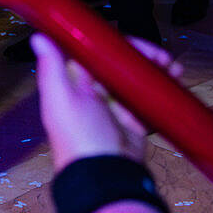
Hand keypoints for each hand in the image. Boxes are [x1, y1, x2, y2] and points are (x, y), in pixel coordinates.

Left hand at [34, 34, 181, 167]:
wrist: (105, 174)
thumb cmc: (80, 136)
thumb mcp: (61, 99)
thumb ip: (51, 68)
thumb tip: (39, 38)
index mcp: (76, 84)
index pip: (98, 52)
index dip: (117, 44)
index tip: (135, 44)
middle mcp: (97, 92)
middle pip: (122, 62)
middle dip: (144, 56)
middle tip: (162, 58)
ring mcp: (118, 105)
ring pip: (138, 77)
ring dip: (156, 69)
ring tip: (174, 69)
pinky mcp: (136, 119)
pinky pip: (149, 97)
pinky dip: (162, 88)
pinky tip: (174, 81)